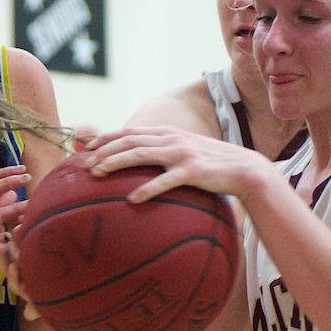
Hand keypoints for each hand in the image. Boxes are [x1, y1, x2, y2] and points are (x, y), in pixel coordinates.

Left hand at [84, 125, 266, 202]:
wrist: (245, 169)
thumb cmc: (211, 165)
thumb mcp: (185, 151)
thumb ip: (163, 151)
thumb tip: (139, 161)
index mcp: (168, 133)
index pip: (130, 131)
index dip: (106, 137)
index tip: (85, 147)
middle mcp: (172, 139)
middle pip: (129, 141)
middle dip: (103, 150)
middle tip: (84, 165)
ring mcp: (181, 153)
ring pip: (140, 155)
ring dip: (115, 163)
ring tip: (97, 174)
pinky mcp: (192, 171)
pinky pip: (165, 181)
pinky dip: (147, 189)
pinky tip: (132, 199)